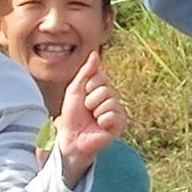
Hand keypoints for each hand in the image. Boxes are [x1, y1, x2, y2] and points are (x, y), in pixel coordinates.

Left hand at [54, 58, 125, 175]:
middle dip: (90, 100)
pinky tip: (99, 126)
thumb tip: (95, 53)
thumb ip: (86, 72)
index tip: (83, 96)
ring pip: (109, 101)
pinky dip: (102, 120)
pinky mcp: (120, 124)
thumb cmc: (71, 115)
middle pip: (105, 89)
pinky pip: (113, 115)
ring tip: (92, 119)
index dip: (88, 85)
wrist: (71, 137)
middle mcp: (111, 98)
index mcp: (102, 89)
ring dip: (95, 111)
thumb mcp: (75, 89)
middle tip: (86, 110)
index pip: (101, 76)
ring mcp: (117, 111)